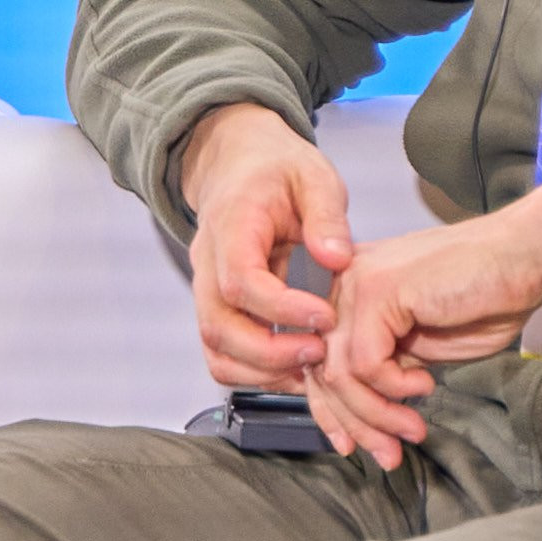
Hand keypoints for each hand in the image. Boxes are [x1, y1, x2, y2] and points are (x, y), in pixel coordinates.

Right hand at [177, 102, 352, 391]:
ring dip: (261, 370)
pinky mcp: (217, 307)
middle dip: (270, 352)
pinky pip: (222, 353)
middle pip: (217, 325)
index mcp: (231, 224)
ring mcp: (206, 288)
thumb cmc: (279, 172)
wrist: (240, 167)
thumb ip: (326, 216)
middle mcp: (207, 262)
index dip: (281, 308)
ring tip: (310, 368)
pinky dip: (255, 373)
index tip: (326, 317)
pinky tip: (295, 369)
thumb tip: (335, 259)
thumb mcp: (314, 177)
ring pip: (214, 347)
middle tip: (320, 353)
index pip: (240, 279)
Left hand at [302, 184, 541, 471]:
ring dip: (377, 415)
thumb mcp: (421, 349)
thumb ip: (386, 370)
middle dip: (356, 424)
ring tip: (412, 428)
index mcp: (350, 297)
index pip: (318, 362)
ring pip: (340, 373)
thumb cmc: (484, 298)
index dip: (333, 412)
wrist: (523, 259)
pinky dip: (394, 386)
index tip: (354, 446)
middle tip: (387, 454)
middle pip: (322, 371)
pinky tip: (424, 383)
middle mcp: (343, 286)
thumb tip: (364, 414)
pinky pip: (365, 362)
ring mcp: (355, 284)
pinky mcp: (376, 290)